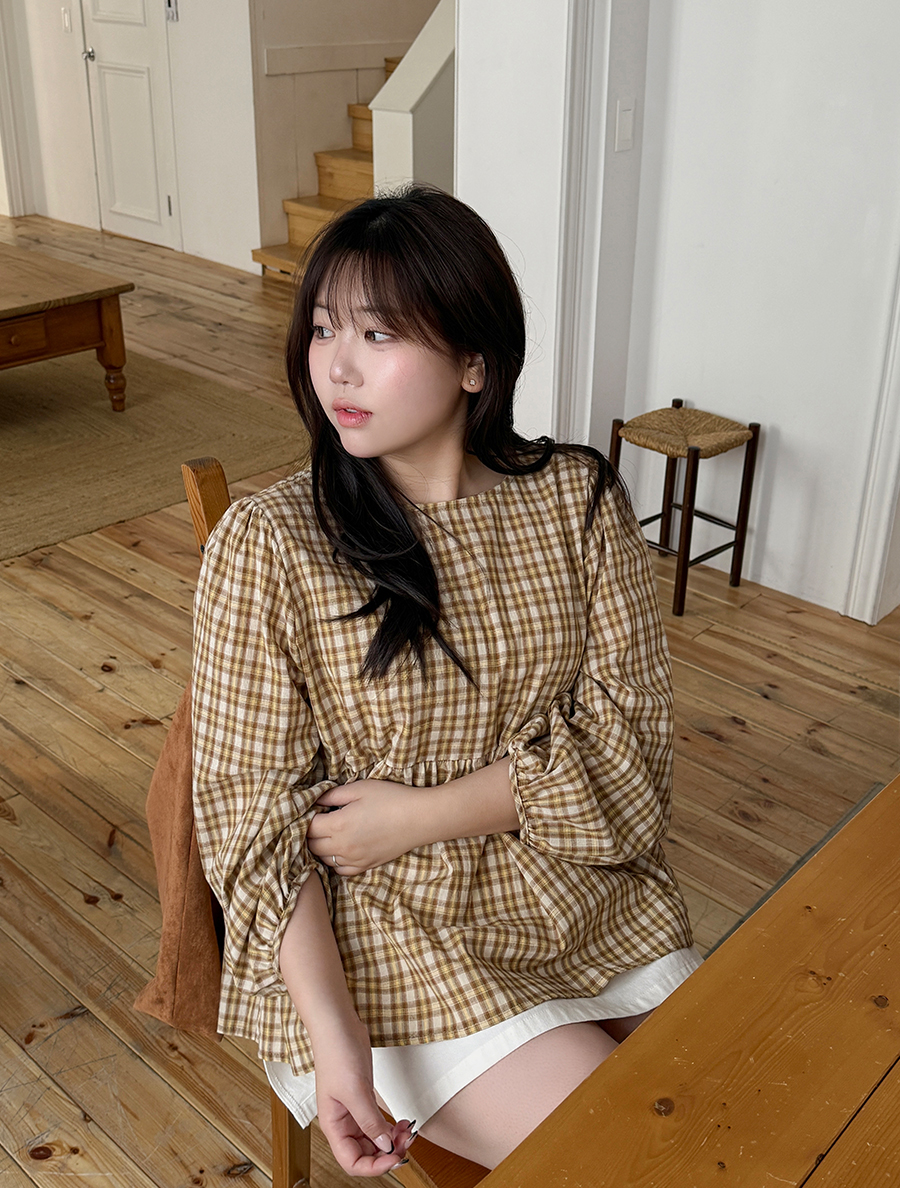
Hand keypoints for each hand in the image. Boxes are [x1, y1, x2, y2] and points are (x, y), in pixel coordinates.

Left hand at [307, 780, 424, 874]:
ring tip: (330, 833)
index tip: (314, 809)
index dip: (307, 817)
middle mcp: (342, 846)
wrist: (419, 819)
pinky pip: (341, 870)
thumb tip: (316, 800)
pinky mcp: (366, 865)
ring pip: (324, 859)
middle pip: (312, 845)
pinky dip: (336, 861)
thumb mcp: (360, 788)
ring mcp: (354, 859)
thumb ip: (333, 795)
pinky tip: (342, 848)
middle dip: (311, 833)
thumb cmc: (390, 798)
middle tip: (320, 820)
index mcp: (338, 824)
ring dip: (321, 847)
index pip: (308, 827)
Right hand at [311, 1014, 414, 1176]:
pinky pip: (379, 1123)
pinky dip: (392, 1127)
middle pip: (365, 1153)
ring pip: (374, 1139)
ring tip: (407, 1131)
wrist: (339, 1025)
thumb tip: (385, 1147)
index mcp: (334, 1125)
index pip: (352, 1161)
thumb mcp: (355, 1091)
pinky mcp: (364, 1098)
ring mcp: (354, 1110)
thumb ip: (370, 1122)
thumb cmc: (336, 1053)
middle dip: (387, 1152)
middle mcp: (343, 1122)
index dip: (373, 1166)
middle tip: (407, 1143)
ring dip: (392, 1140)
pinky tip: (402, 1123)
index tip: (394, 1158)